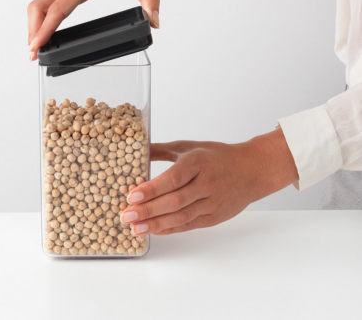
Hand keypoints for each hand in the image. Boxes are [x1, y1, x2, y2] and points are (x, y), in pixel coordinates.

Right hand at [27, 0, 166, 59]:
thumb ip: (150, 1)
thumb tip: (155, 22)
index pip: (58, 9)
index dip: (46, 28)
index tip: (37, 45)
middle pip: (38, 7)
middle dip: (32, 31)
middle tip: (32, 54)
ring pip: (36, 4)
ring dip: (32, 25)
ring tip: (34, 47)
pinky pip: (43, 2)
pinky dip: (38, 18)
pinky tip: (41, 32)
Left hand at [121, 128, 297, 235]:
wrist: (251, 170)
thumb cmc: (217, 156)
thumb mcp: (190, 147)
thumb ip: (163, 150)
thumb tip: (137, 151)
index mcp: (198, 162)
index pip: (172, 178)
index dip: (151, 189)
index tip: (131, 196)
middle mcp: (206, 183)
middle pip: (174, 201)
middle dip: (147, 210)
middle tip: (125, 216)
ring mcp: (212, 202)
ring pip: (181, 217)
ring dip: (156, 224)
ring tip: (135, 228)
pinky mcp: (215, 217)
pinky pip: (189, 225)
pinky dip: (170, 229)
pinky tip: (154, 230)